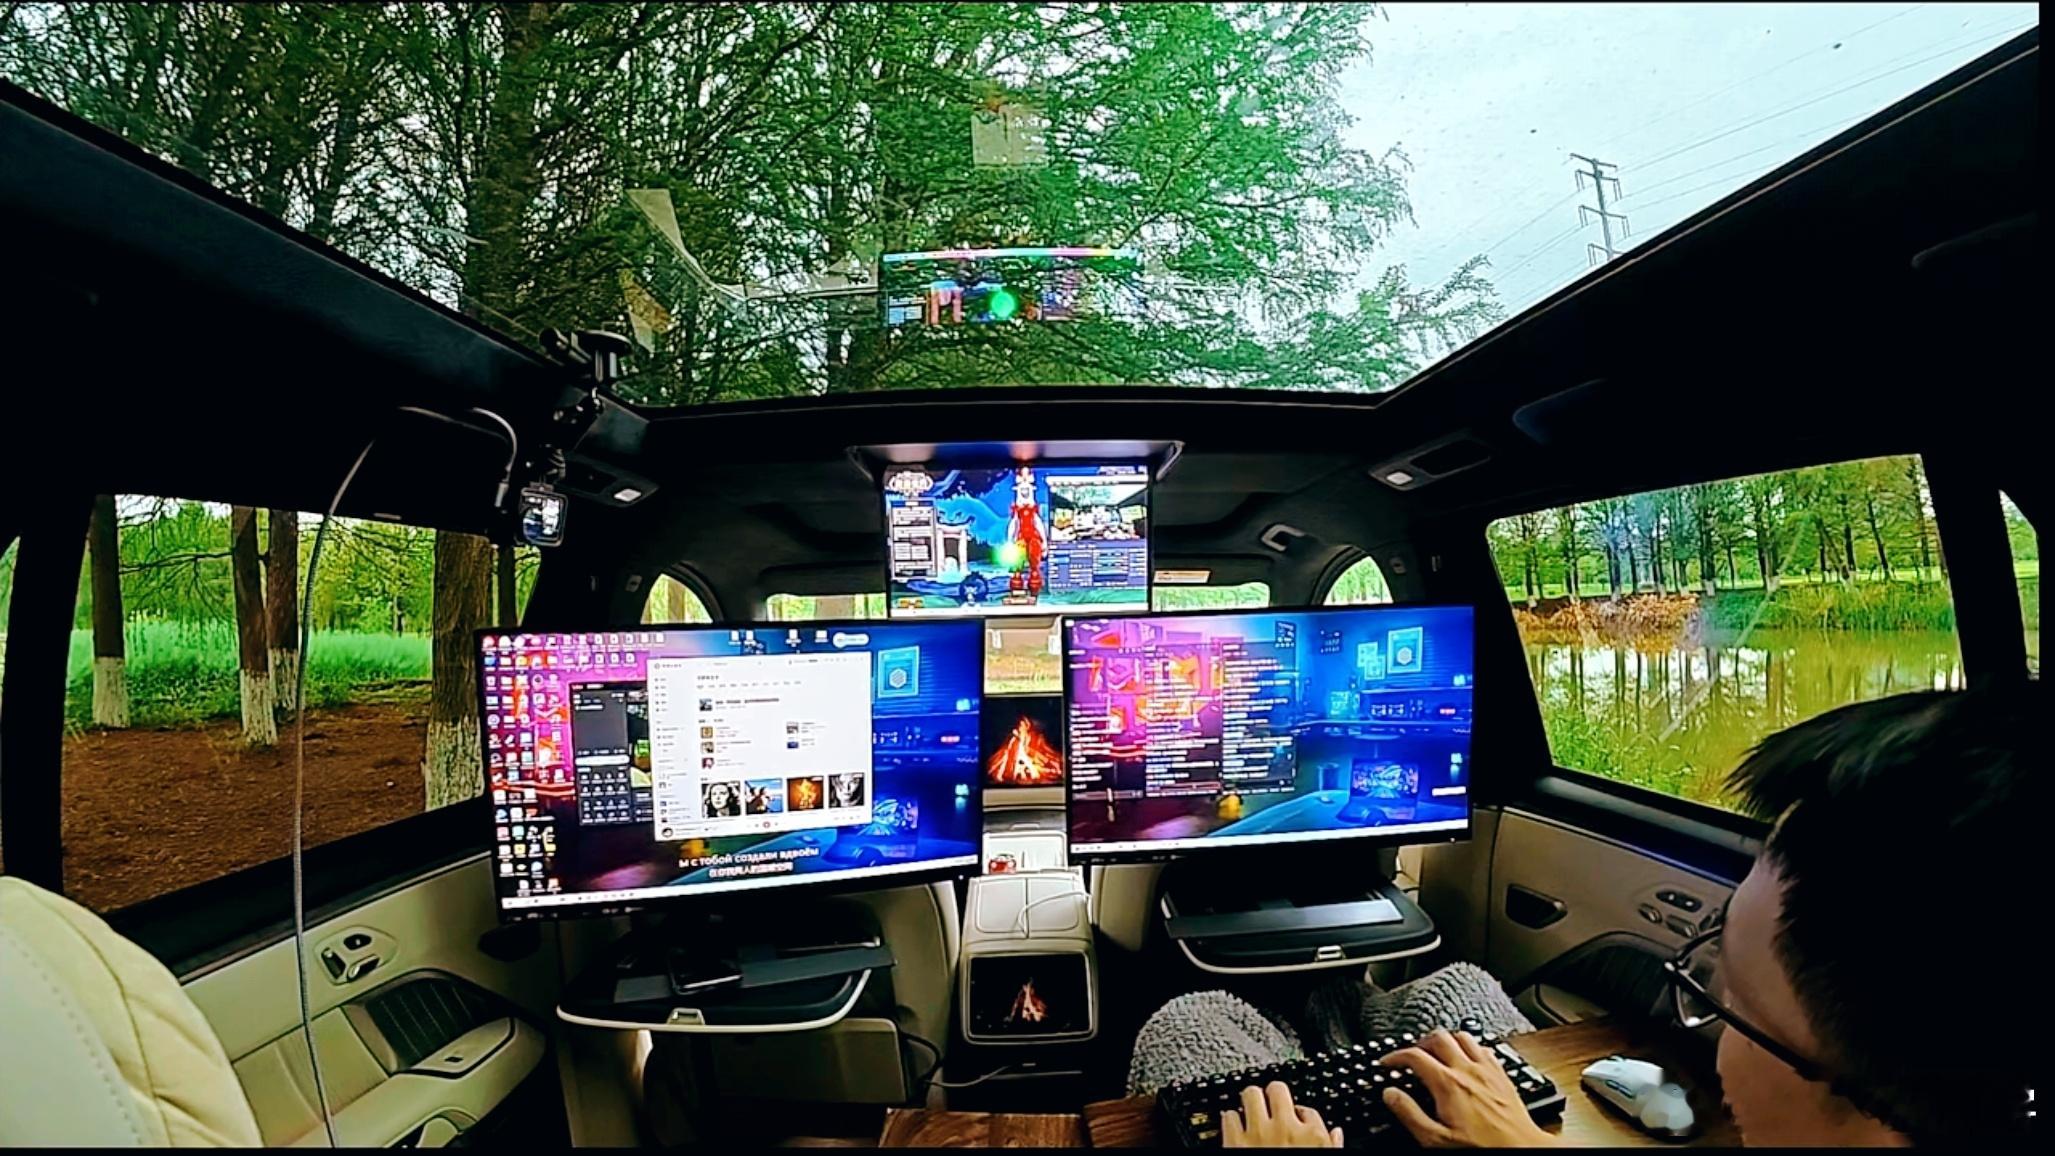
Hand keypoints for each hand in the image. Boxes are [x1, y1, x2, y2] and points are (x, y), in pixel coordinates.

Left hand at [1221, 1081, 1342, 1147]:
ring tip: (1251, 1107)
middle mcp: (1286, 1129)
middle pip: (1278, 1089)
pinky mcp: (1234, 1142)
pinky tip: (1234, 1124)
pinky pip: (1229, 1116)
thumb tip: (1336, 1134)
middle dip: (1274, 1095)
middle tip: (1271, 1102)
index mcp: (1313, 1136)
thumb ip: (1331, 1145)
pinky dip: (1230, 1119)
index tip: (1297, 1117)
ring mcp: (1258, 1133)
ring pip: (1250, 1094)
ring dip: (1250, 1101)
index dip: (1301, 1113)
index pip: (1309, 1110)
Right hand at [1378, 1030, 1559, 1147]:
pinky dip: (1470, 1047)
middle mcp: (1467, 1070)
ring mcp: (1487, 1069)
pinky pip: (1484, 1047)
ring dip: (1446, 1040)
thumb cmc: (1482, 1147)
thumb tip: (1391, 1095)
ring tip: (1437, 1052)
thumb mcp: (1436, 1139)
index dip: (1396, 1056)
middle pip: (1438, 1037)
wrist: (1521, 1149)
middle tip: (1411, 1055)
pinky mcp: (1502, 1073)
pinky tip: (1467, 1059)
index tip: (1388, 1063)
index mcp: (1447, 1084)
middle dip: (1419, 1043)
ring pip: (1462, 1036)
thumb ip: (1410, 1114)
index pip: (1414, 1055)